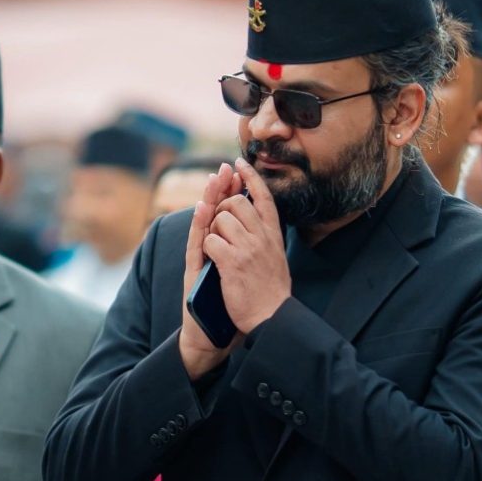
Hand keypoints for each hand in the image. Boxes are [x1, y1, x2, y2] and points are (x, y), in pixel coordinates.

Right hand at [179, 163, 243, 380]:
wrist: (213, 337)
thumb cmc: (231, 307)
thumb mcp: (245, 274)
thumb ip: (248, 252)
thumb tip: (261, 231)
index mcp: (226, 247)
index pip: (229, 212)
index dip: (234, 190)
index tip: (239, 169)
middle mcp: (211, 249)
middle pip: (216, 211)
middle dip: (223, 189)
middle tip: (226, 168)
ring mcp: (201, 260)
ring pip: (204, 223)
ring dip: (210, 198)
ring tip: (214, 179)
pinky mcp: (194, 273)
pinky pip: (197, 244)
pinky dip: (200, 225)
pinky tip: (204, 209)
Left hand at [204, 157, 290, 334]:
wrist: (271, 317)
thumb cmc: (270, 290)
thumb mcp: (275, 255)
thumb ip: (264, 234)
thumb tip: (252, 213)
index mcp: (273, 234)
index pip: (263, 196)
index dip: (250, 176)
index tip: (238, 163)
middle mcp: (263, 236)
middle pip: (236, 202)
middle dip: (220, 208)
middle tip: (218, 223)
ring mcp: (248, 248)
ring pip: (220, 218)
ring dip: (212, 230)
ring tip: (218, 248)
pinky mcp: (232, 262)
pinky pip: (210, 240)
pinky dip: (206, 247)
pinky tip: (211, 258)